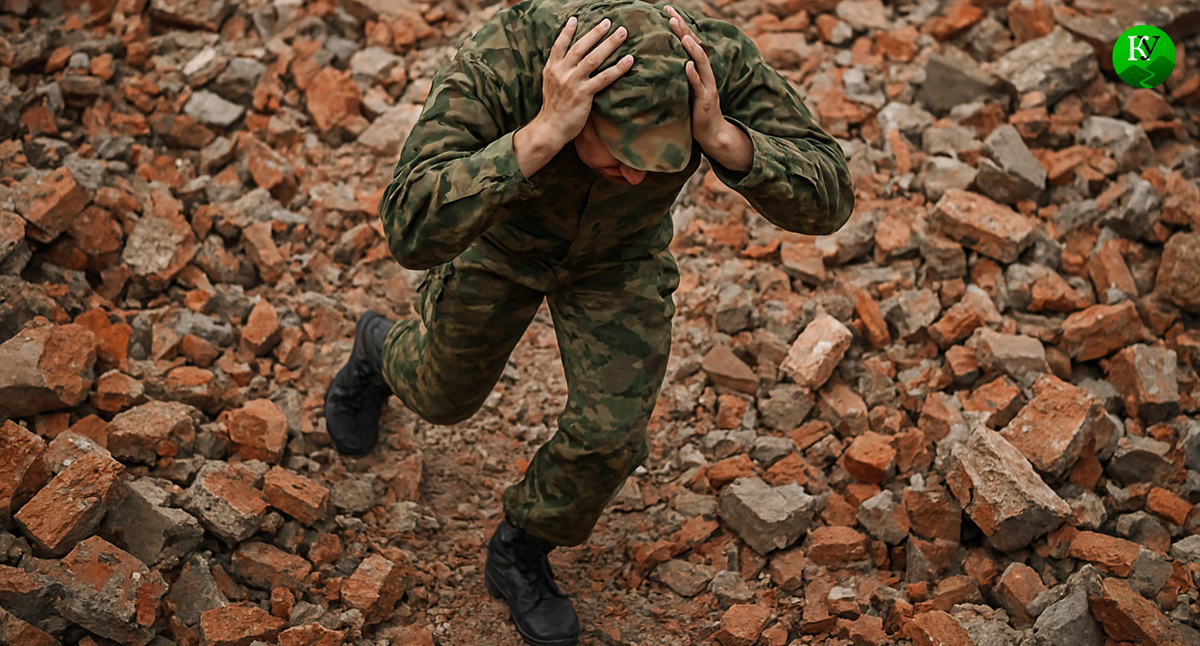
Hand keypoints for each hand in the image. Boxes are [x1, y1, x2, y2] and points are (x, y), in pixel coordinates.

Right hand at [514, 17, 633, 177]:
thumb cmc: (553, 110)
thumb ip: (559, 73)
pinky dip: (618, 68)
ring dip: (610, 44)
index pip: (559, 45)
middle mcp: (561, 72)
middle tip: (608, 22)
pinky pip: (604, 78)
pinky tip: (629, 61)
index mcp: (551, 69)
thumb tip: (570, 63)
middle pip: (580, 46)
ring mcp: (572, 82)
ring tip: (622, 33)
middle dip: (595, 32)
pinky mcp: (583, 94)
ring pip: (594, 58)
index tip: (575, 19)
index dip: (567, 32)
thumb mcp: (550, 86)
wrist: (549, 129)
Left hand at [664, 5, 751, 172]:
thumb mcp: (684, 89)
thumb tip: (657, 62)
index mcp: (698, 68)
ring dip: (692, 48)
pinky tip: (687, 66)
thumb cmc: (695, 111)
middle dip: (683, 29)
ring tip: (683, 36)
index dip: (679, 26)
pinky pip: (700, 85)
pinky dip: (694, 75)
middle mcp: (704, 72)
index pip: (688, 41)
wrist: (712, 132)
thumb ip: (675, 75)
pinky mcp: (706, 99)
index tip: (666, 11)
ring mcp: (707, 85)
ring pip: (701, 62)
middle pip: (695, 45)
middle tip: (670, 15)